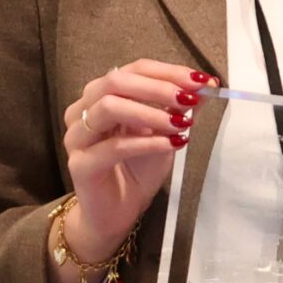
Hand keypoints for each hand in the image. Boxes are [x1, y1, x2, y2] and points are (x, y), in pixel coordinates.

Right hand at [60, 60, 208, 254]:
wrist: (117, 213)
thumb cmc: (137, 170)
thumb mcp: (165, 132)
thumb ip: (179, 108)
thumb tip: (205, 85)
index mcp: (101, 95)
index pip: (133, 70)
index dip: (168, 72)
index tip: (200, 81)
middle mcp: (82, 110)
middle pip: (116, 81)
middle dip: (158, 88)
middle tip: (189, 99)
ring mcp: (77, 136)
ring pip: (109, 107)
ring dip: (151, 112)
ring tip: (182, 124)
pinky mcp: (80, 164)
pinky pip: (114, 146)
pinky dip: (147, 142)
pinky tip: (172, 144)